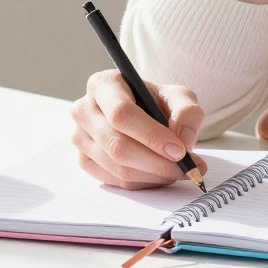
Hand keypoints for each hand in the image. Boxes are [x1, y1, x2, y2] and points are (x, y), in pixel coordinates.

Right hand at [69, 71, 203, 188]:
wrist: (142, 113)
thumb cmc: (156, 101)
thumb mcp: (178, 96)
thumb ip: (187, 112)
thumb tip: (184, 140)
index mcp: (103, 85)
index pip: (121, 114)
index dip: (151, 135)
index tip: (179, 151)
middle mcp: (84, 110)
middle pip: (117, 145)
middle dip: (157, 162)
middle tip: (187, 168)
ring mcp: (80, 138)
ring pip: (117, 168)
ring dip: (154, 175)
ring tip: (179, 171)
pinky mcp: (84, 160)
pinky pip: (115, 181)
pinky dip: (144, 182)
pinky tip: (160, 174)